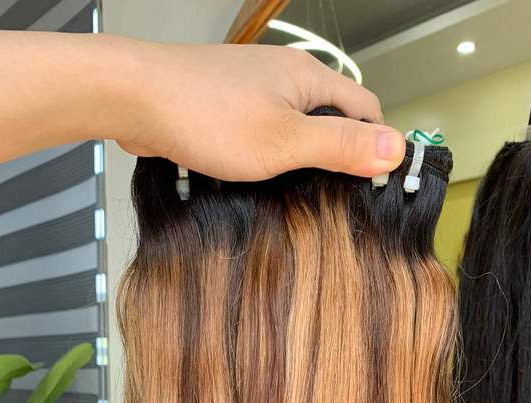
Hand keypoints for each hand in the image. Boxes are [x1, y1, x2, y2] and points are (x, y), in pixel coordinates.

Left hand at [119, 42, 405, 180]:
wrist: (134, 97)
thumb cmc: (205, 116)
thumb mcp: (284, 142)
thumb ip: (340, 146)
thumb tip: (396, 148)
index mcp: (308, 77)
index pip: (367, 109)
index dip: (374, 147)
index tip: (369, 186)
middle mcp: (285, 75)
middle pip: (332, 118)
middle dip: (336, 156)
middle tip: (330, 199)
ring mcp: (254, 88)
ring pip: (296, 127)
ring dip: (300, 160)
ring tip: (293, 194)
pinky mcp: (227, 104)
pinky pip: (263, 131)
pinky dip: (268, 156)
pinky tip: (257, 181)